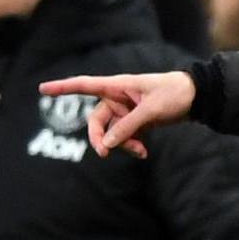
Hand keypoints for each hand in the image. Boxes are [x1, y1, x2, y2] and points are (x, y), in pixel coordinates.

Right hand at [41, 72, 195, 159]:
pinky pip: (125, 137)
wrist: (197, 98)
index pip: (84, 85)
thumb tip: (107, 144)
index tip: (42, 89)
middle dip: (100, 138)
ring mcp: (126, 111)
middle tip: (104, 154)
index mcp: (117, 85)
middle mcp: (118, 97)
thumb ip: (128, 127)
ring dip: (122, 144)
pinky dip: (131, 145)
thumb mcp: (151, 111)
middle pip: (96, 120)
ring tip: (140, 151)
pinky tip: (143, 153)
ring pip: (112, 133)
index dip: (62, 87)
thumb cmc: (174, 94)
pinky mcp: (136, 121)